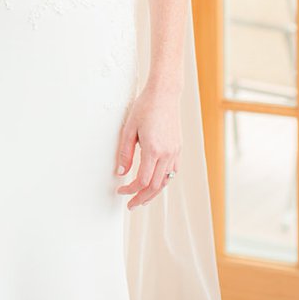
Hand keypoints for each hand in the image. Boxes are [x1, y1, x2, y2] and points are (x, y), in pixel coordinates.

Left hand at [115, 84, 181, 208]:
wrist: (164, 95)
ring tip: (141, 198)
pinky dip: (163, 181)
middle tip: (130, 205)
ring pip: (166, 181)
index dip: (131, 190)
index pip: (142, 180)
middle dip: (142, 198)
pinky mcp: (178, 149)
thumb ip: (125, 153)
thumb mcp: (128, 129)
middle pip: (155, 186)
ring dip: (153, 193)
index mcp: (153, 150)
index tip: (120, 191)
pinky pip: (172, 172)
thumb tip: (121, 172)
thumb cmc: (144, 108)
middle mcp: (167, 154)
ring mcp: (175, 152)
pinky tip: (154, 182)